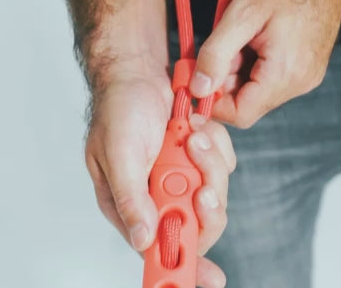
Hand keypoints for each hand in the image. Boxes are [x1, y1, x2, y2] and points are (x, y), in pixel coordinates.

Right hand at [84, 58, 234, 287]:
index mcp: (133, 203)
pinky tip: (196, 127)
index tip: (210, 279)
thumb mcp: (117, 153)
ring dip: (209, 162)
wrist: (139, 73)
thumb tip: (142, 241)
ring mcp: (182, 175)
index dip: (183, 269)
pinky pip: (223, 163)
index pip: (157, 248)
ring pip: (216, 190)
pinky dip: (216, 145)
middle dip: (206, 199)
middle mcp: (159, 194)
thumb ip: (129, 197)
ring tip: (190, 135)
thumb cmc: (119, 109)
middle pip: (199, 222)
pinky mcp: (199, 156)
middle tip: (201, 180)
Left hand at [189, 0, 340, 127]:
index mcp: (286, 73)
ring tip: (240, 36)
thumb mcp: (242, 12)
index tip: (196, 78)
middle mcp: (300, 83)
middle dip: (224, 80)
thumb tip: (198, 88)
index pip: (240, 114)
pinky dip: (253, 66)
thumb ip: (217, 54)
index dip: (212, 102)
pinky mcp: (306, 68)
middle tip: (220, 46)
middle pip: (248, 104)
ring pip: (257, 92)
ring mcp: (305, 77)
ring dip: (238, 71)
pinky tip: (253, 39)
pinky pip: (270, 80)